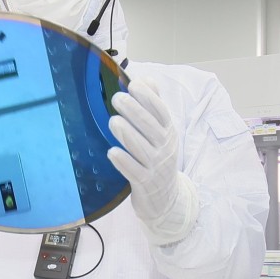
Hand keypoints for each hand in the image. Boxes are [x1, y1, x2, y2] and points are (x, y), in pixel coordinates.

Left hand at [107, 78, 198, 244]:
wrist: (166, 198)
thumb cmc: (158, 158)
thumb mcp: (161, 133)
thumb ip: (154, 107)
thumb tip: (146, 80)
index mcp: (168, 132)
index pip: (161, 112)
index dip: (149, 97)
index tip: (134, 85)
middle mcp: (164, 148)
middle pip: (151, 127)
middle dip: (135, 111)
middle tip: (116, 98)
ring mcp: (156, 167)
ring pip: (142, 148)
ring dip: (127, 134)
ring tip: (113, 121)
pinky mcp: (145, 183)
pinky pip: (134, 171)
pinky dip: (123, 162)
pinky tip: (112, 152)